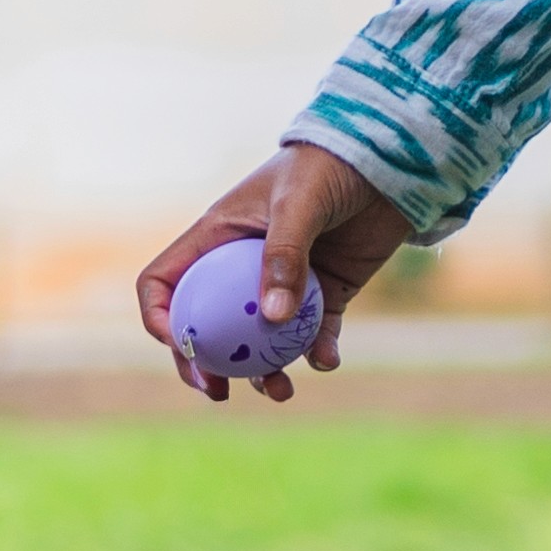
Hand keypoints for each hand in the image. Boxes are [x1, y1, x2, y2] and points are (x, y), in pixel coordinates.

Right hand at [140, 143, 410, 404]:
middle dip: (205, 364)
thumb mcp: (299, 203)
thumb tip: (272, 319)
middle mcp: (242, 266)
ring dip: (263, 372)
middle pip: (205, 326)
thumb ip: (283, 256)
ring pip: (258, 341)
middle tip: (217, 392)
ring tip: (281, 391)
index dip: (161, 317)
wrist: (389, 159)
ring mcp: (284, 284)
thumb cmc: (329, 165)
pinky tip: (327, 360)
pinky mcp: (326, 293)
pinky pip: (314, 335)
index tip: (181, 346)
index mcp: (217, 239)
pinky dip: (318, 353)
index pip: (165, 282)